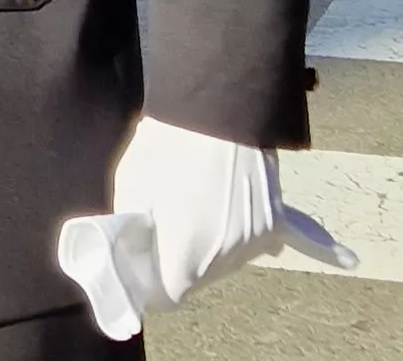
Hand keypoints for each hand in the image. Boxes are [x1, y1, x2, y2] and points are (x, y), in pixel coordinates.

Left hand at [56, 117, 352, 338]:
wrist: (219, 107)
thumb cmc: (168, 144)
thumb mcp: (131, 186)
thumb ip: (130, 227)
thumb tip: (128, 245)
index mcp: (186, 253)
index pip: (168, 296)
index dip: (150, 285)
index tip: (140, 268)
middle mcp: (225, 257)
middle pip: (197, 281)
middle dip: (177, 267)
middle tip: (161, 237)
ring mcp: (254, 241)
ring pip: (225, 264)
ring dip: (207, 252)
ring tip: (190, 217)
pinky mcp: (274, 222)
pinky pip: (254, 243)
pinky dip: (240, 237)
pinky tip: (246, 225)